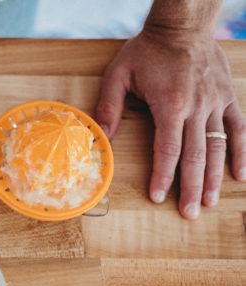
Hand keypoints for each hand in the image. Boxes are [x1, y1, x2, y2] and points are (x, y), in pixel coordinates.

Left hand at [95, 29, 245, 218]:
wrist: (182, 25)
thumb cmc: (147, 50)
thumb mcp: (119, 74)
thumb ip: (109, 107)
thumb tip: (100, 137)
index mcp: (170, 105)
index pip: (168, 150)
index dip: (163, 176)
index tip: (159, 197)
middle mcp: (197, 107)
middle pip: (196, 156)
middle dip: (192, 188)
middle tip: (190, 214)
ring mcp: (216, 103)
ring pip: (218, 147)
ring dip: (215, 177)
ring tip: (211, 203)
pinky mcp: (228, 97)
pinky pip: (239, 128)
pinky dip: (241, 152)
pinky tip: (240, 175)